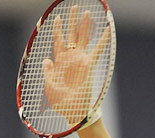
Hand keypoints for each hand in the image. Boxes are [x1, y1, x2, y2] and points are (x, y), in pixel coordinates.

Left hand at [42, 5, 109, 123]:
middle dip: (72, 21)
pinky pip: (97, 50)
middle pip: (71, 35)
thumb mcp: (49, 85)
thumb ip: (48, 72)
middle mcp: (70, 59)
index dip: (58, 30)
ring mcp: (80, 61)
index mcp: (60, 63)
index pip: (58, 42)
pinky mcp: (88, 65)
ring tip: (86, 12)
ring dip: (84, 25)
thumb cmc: (60, 102)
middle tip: (74, 6)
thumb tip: (46, 59)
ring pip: (82, 38)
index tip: (57, 19)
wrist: (71, 111)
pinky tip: (108, 29)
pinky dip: (103, 40)